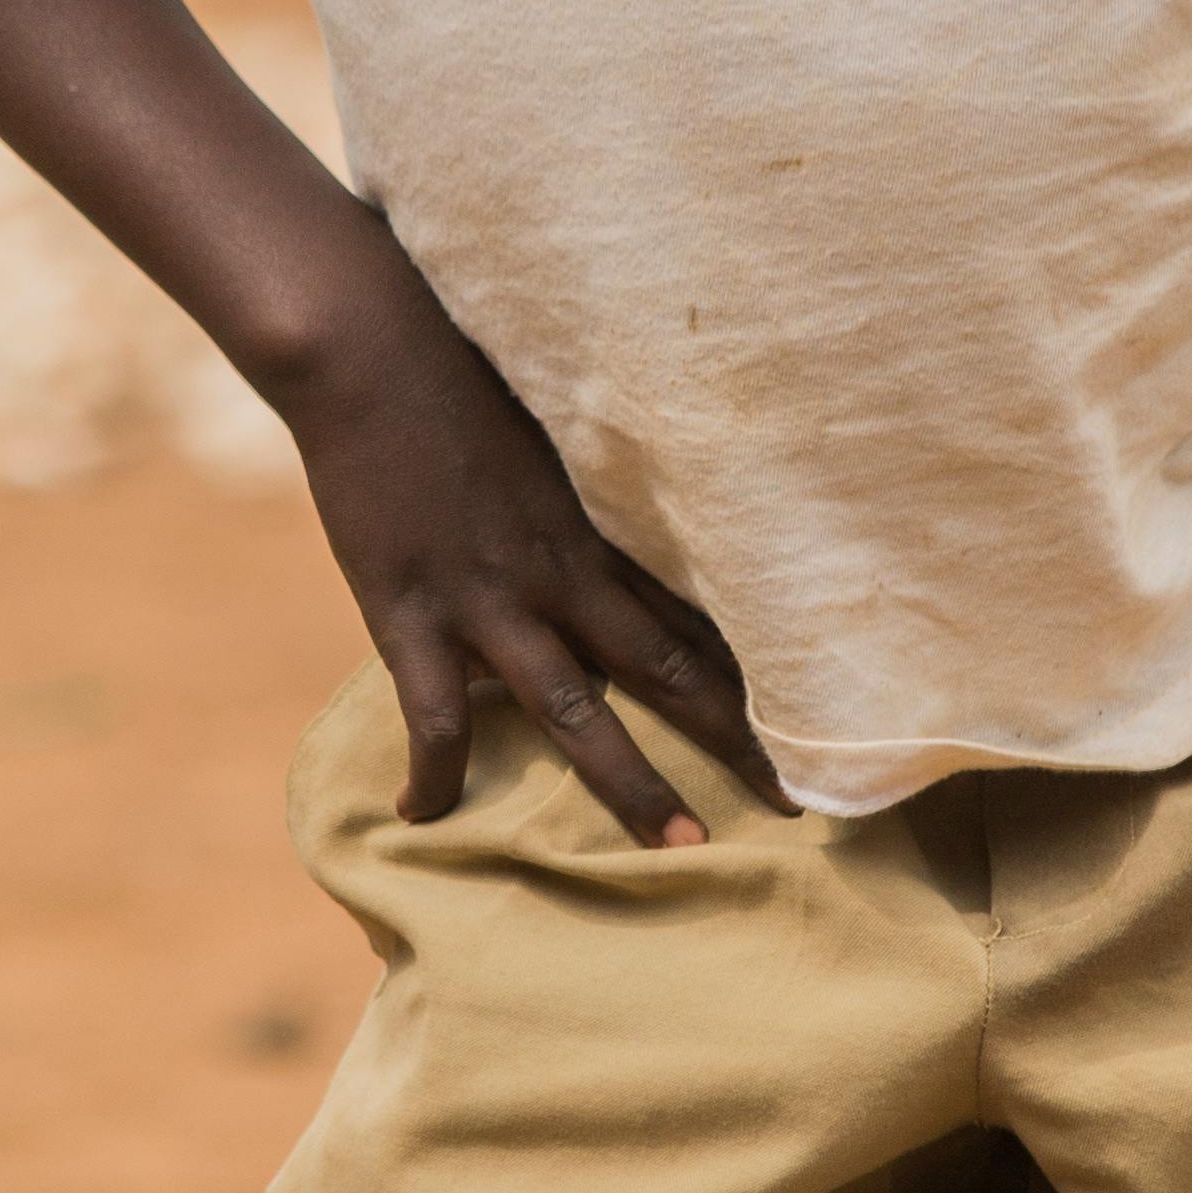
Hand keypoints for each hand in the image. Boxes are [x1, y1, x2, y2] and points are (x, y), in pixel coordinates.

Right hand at [273, 243, 789, 845]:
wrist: (369, 343)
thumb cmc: (456, 370)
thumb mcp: (548, 424)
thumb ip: (581, 486)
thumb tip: (619, 518)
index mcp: (599, 525)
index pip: (700, 611)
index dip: (761, 670)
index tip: (822, 719)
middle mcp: (563, 569)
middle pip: (671, 669)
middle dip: (738, 742)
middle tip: (798, 809)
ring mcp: (491, 595)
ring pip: (579, 709)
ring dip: (634, 783)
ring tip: (684, 849)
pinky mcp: (412, 609)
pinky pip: (435, 714)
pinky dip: (438, 773)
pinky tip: (428, 817)